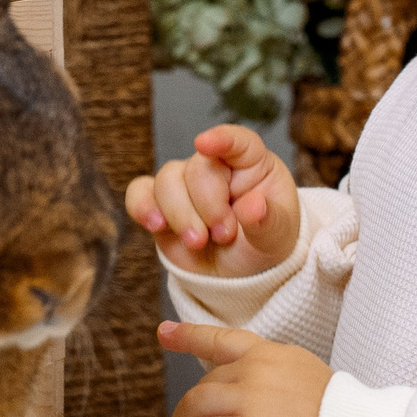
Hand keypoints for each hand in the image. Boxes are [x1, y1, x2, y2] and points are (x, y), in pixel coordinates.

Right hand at [123, 125, 300, 276]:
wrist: (237, 277)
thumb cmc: (261, 245)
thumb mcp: (277, 237)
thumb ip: (268, 221)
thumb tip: (253, 206)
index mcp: (252, 164)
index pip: (238, 142)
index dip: (221, 139)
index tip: (204, 143)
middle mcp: (216, 167)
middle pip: (197, 168)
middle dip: (208, 206)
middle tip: (224, 235)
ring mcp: (185, 185)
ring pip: (167, 180)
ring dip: (180, 215)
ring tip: (198, 242)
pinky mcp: (160, 205)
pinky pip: (140, 193)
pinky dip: (142, 206)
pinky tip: (155, 225)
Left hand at [159, 322, 330, 416]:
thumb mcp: (309, 387)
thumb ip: (274, 384)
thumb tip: (239, 402)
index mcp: (275, 357)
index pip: (226, 340)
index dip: (191, 337)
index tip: (164, 333)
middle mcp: (259, 371)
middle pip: (202, 387)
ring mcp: (252, 399)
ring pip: (193, 409)